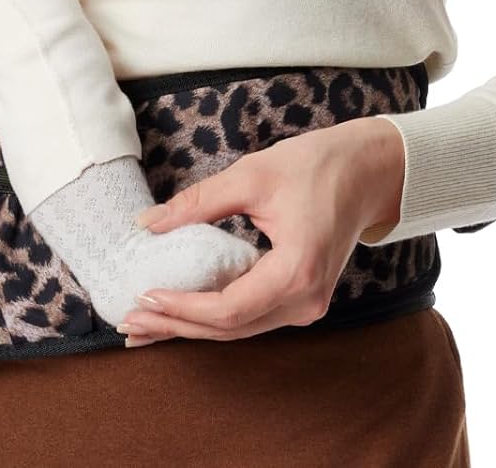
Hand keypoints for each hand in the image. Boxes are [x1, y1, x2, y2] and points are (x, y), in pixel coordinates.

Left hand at [117, 116, 406, 346]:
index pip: (229, 308)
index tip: (144, 297)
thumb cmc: (313, 166)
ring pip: (240, 328)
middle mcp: (306, 301)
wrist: (365, 170)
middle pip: (231, 328)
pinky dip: (215, 316)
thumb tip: (146, 225)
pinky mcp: (303, 298)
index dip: (183, 308)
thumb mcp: (251, 175)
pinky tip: (183, 312)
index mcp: (297, 272)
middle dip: (177, 327)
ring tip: (145, 324)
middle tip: (129, 324)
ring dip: (192, 327)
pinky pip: (252, 316)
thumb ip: (197, 203)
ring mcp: (308, 306)